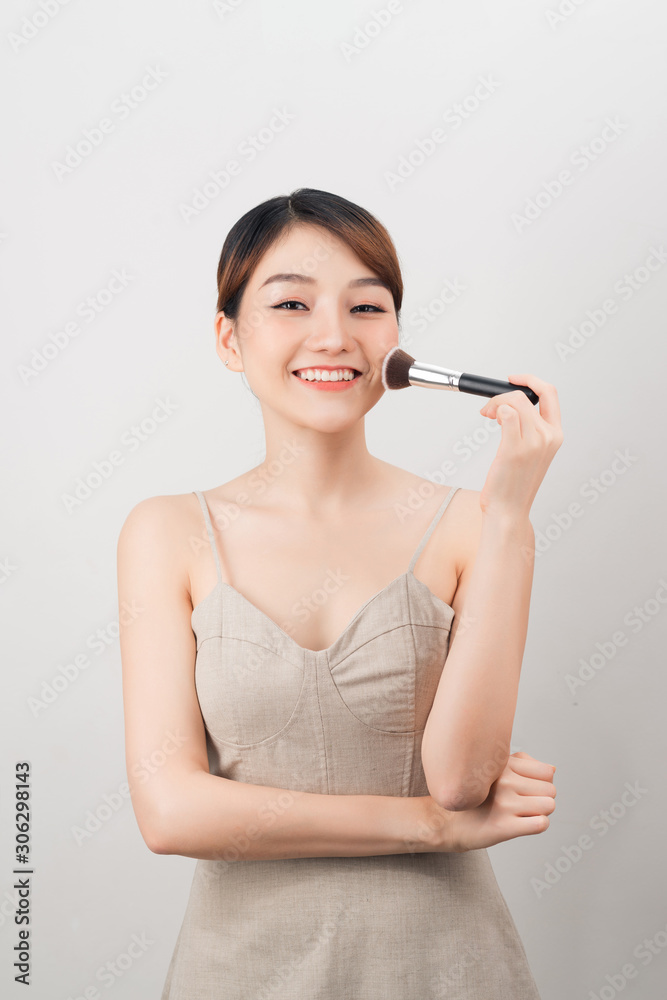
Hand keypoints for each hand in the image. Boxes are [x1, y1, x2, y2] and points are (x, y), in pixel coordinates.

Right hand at [449, 751, 556, 852]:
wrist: (447, 822)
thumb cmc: (475, 797)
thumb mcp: (494, 771)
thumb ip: (522, 763)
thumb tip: (552, 769)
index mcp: (503, 765)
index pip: (547, 772)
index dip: (542, 783)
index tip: (528, 789)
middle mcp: (503, 781)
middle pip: (550, 789)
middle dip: (542, 799)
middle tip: (523, 804)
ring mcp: (504, 803)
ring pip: (549, 806)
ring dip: (541, 812)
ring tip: (523, 813)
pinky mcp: (503, 826)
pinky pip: (541, 824)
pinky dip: (537, 825)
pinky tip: (522, 824)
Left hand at [478, 374, 562, 519]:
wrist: (508, 509)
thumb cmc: (514, 484)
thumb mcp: (531, 453)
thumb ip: (528, 429)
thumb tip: (510, 407)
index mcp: (555, 435)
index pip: (550, 394)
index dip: (531, 380)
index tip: (514, 378)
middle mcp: (548, 436)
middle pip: (524, 396)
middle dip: (502, 395)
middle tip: (490, 408)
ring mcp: (533, 443)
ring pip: (513, 402)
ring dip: (494, 403)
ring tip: (487, 415)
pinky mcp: (515, 449)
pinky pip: (505, 414)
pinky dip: (494, 410)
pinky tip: (489, 419)